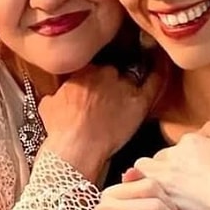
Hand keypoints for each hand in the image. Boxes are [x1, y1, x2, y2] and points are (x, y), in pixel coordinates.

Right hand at [38, 65, 160, 179]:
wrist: (77, 147)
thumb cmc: (60, 130)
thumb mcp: (48, 106)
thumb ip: (56, 95)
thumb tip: (56, 96)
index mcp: (83, 70)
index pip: (94, 66)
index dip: (96, 76)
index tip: (96, 83)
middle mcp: (105, 73)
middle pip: (113, 70)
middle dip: (111, 81)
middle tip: (110, 95)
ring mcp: (123, 86)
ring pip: (132, 75)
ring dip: (131, 80)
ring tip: (135, 83)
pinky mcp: (139, 101)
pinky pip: (154, 81)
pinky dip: (159, 70)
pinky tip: (161, 62)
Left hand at [134, 121, 209, 209]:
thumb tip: (201, 129)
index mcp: (192, 140)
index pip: (176, 148)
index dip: (180, 164)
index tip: (189, 178)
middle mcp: (175, 151)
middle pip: (159, 158)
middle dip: (165, 170)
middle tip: (178, 188)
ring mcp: (166, 171)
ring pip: (144, 168)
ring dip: (150, 178)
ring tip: (162, 194)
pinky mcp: (161, 190)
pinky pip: (140, 185)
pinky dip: (143, 190)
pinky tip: (154, 200)